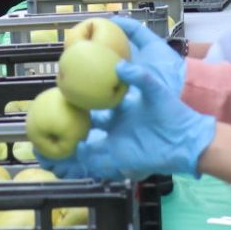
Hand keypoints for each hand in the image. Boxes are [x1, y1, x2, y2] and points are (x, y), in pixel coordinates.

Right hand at [43, 24, 215, 180]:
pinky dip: (78, 163)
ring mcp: (113, 143)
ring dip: (65, 150)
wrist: (187, 140)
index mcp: (118, 107)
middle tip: (44, 124)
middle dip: (64, 127)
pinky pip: (93, 162)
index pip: (92, 102)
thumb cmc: (172, 113)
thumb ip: (140, 77)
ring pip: (83, 147)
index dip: (76, 99)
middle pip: (82, 125)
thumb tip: (120, 66)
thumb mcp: (156, 90)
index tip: (60, 93)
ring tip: (44, 152)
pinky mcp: (117, 158)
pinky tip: (63, 161)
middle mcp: (112, 125)